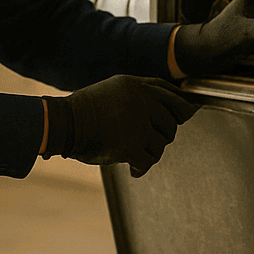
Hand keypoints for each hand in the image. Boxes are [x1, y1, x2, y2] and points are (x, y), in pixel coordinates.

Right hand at [44, 75, 198, 177]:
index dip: (184, 107)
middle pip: (171, 123)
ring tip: (134, 152)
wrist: (63, 124)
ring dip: (150, 152)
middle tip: (148, 141)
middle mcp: (140, 101)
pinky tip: (133, 168)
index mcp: (136, 85)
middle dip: (163, 135)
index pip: (172, 95)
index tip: (190, 113)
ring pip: (161, 143)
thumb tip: (174, 106)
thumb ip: (141, 94)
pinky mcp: (130, 145)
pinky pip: (149, 161)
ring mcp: (136, 123)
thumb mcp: (115, 89)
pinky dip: (141, 168)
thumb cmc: (86, 110)